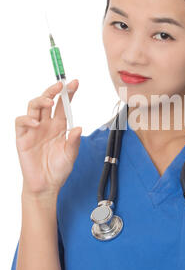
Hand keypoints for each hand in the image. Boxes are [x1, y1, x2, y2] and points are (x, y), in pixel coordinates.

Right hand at [16, 79, 80, 195]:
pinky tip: (35, 123)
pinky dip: (27, 119)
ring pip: (33, 107)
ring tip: (49, 101)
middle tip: (60, 85)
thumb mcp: (70, 155)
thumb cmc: (58, 169)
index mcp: (59, 126)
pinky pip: (21, 123)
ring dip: (40, 100)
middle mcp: (46, 125)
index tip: (74, 83)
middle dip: (53, 90)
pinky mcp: (23, 138)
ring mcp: (33, 130)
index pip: (63, 105)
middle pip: (47, 101)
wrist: (46, 186)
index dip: (68, 93)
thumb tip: (78, 128)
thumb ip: (73, 142)